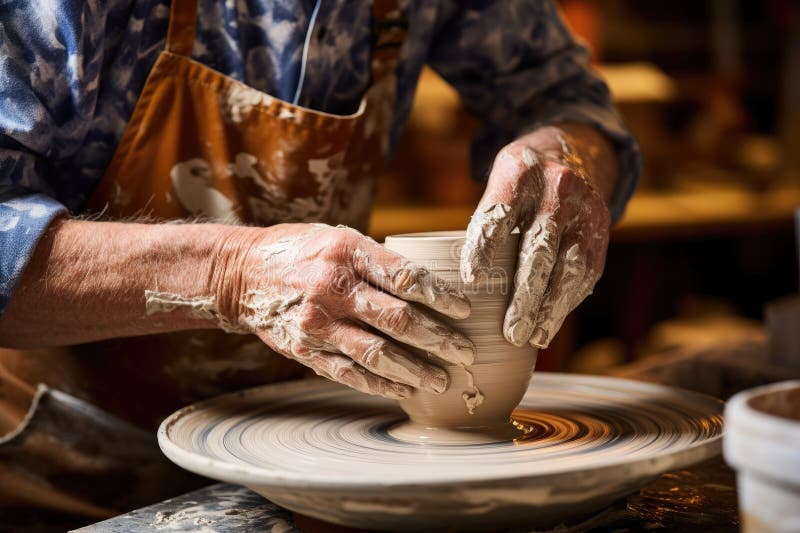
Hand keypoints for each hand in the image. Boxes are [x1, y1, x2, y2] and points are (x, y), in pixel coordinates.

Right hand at [218, 224, 475, 399]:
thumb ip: (377, 260)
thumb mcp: (338, 238)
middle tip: (464, 352)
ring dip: (416, 370)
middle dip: (439, 340)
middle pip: (399, 320)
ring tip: (440, 381)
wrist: (242, 273)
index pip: (406, 278)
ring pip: (378, 354)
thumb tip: (429, 284)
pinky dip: (381, 384)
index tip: (465, 310)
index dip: (441, 297)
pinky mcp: (306, 350)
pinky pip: (351, 373)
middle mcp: (333, 288)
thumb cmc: (300, 251)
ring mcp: (318, 323)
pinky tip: (404, 390)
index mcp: (348, 252)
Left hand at [460, 125, 615, 347]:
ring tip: (534, 338)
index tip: (472, 281)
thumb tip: (468, 283)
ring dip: (551, 308)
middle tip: (510, 331)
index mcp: (520, 174)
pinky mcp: (601, 232)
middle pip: (539, 248)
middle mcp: (558, 190)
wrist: (575, 150)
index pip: (499, 215)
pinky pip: (585, 273)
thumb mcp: (500, 181)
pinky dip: (567, 302)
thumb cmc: (523, 179)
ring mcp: (584, 212)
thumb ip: (488, 221)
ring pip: (570, 267)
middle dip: (525, 294)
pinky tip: (550, 324)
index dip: (484, 249)